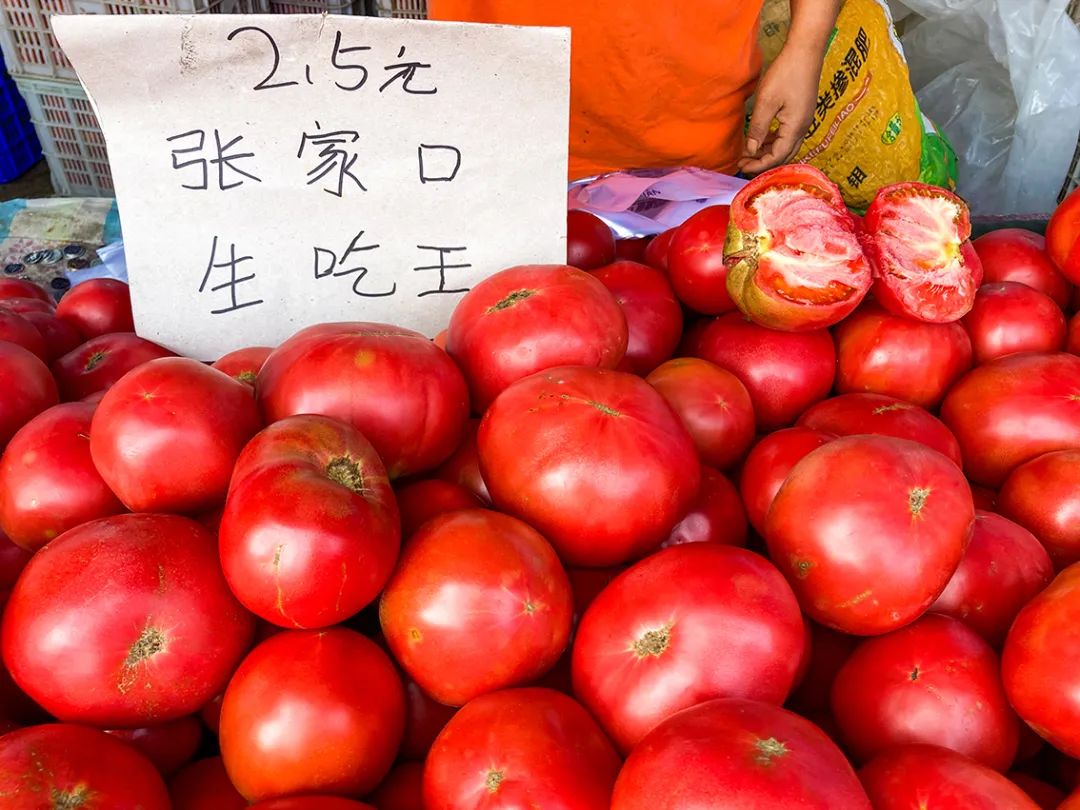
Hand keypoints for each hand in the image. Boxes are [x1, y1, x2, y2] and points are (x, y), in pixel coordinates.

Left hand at [737, 43, 823, 175]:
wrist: (806, 51)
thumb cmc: (786, 73)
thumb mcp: (767, 101)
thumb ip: (758, 128)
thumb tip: (751, 150)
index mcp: (795, 128)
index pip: (777, 157)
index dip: (758, 165)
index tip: (742, 167)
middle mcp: (803, 128)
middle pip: (783, 156)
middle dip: (763, 162)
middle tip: (744, 163)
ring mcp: (804, 120)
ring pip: (786, 146)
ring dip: (768, 152)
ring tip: (749, 152)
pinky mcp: (802, 113)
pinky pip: (787, 135)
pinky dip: (774, 141)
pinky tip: (761, 139)